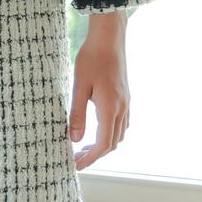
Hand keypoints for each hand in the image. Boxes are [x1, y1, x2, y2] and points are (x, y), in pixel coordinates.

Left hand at [69, 10, 129, 170]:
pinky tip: (97, 128)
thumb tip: (74, 139)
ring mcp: (126, 102)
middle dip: (95, 154)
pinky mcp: (125, 96)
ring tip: (84, 146)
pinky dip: (110, 132)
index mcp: (110, 107)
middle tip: (76, 158)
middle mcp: (122, 108)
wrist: (109, 36)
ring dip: (104, 144)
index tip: (76, 165)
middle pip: (112, 143)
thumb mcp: (79, 85)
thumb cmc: (91, 57)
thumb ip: (77, 114)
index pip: (103, 144)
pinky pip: (122, 123)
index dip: (90, 158)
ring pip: (119, 134)